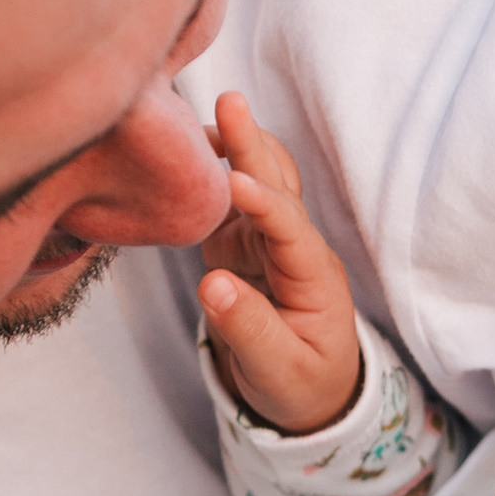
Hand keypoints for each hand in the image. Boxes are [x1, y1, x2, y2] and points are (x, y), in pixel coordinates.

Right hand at [195, 93, 364, 437]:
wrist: (311, 393)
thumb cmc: (303, 386)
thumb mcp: (280, 373)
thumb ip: (249, 330)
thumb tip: (213, 287)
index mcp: (314, 277)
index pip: (290, 228)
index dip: (262, 202)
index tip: (231, 181)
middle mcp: (295, 247)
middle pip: (277, 185)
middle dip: (252, 144)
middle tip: (228, 102)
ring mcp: (267, 241)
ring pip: (255, 182)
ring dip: (231, 147)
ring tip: (196, 118)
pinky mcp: (242, 244)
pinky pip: (225, 201)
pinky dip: (206, 174)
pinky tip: (180, 154)